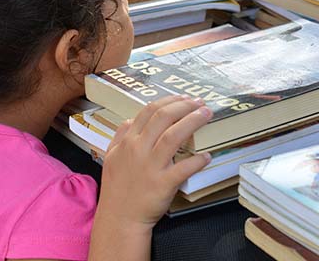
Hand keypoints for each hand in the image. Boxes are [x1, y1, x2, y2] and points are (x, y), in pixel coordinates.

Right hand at [96, 95, 211, 229]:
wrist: (119, 218)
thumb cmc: (117, 189)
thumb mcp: (111, 156)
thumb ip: (120, 136)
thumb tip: (130, 120)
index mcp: (128, 141)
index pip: (149, 111)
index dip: (169, 101)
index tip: (184, 98)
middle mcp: (138, 149)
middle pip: (163, 117)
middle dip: (184, 106)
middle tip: (199, 103)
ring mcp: (150, 166)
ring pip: (173, 136)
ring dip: (192, 121)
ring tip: (206, 114)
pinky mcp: (162, 184)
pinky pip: (183, 168)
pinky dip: (196, 160)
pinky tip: (207, 155)